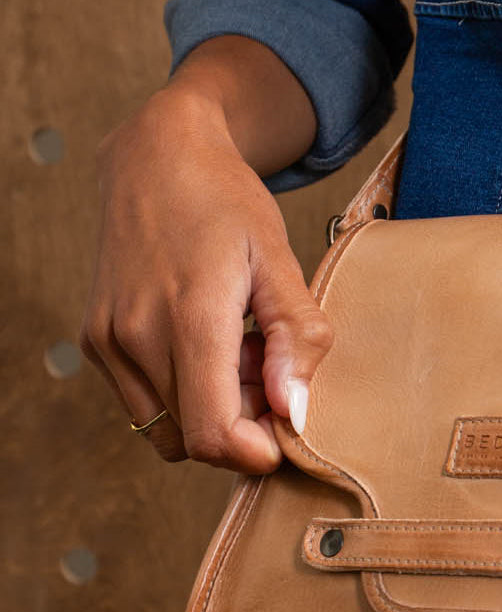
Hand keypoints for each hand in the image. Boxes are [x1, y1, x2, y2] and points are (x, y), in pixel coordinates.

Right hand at [79, 85, 332, 471]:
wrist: (157, 158)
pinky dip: (183, 393)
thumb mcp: (280, 261)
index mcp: (188, 317)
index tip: (288, 429)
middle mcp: (134, 337)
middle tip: (270, 368)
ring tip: (238, 350)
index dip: (256, 452)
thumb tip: (296, 412)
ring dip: (212, 410)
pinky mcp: (95, 341)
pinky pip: (146, 403)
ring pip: (168, 428)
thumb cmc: (227, 203)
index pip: (212, 434)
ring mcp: (106, 342)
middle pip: (196, 438)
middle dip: (244, 424)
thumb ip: (295, 338)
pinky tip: (207, 343)